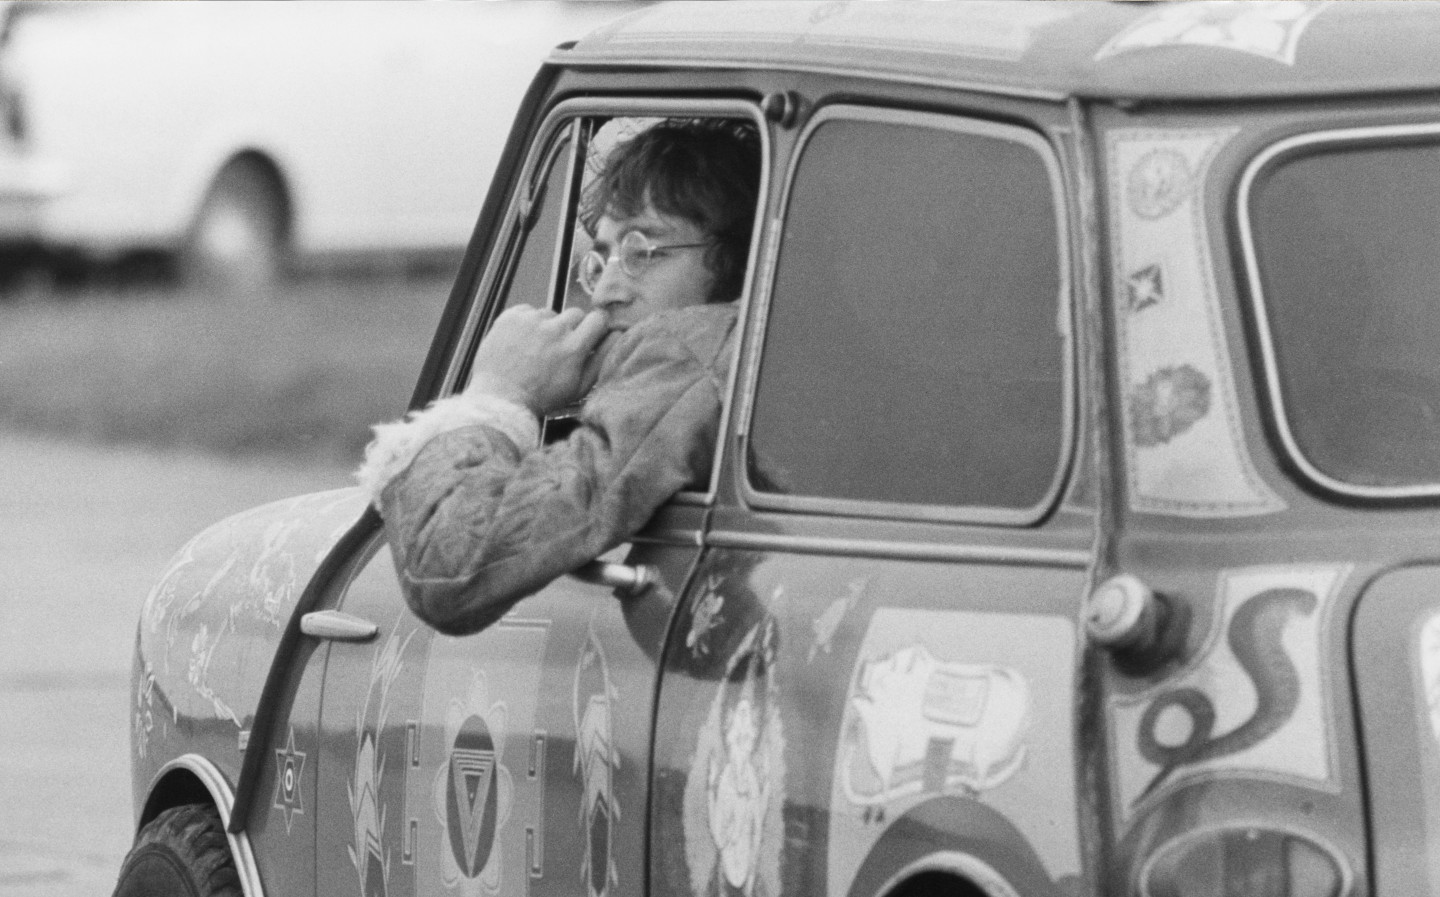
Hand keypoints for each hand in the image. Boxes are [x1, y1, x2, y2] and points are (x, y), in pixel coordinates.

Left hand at [464, 305, 608, 414]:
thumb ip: (601, 360)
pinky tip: (521, 342)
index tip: (589, 334)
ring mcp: (530, 321)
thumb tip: (616, 336)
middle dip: (571, 327)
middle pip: (574, 313)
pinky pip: (527, 311)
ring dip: (547, 326)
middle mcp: (554, 329)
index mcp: (573, 347)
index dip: (596, 326)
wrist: (501, 399)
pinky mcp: (511, 317)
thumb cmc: (541, 397)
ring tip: (535, 347)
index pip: (598, 318)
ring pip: (549, 313)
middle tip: (559, 346)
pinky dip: (526, 323)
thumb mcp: (578, 387)